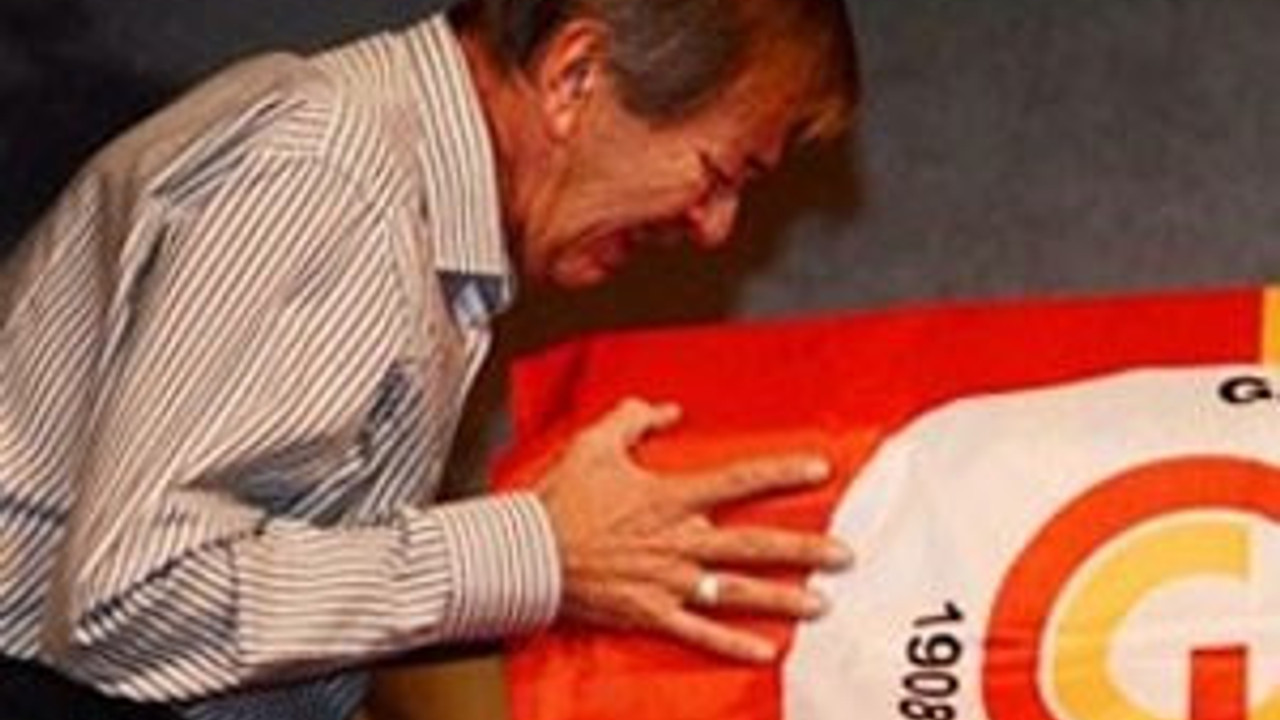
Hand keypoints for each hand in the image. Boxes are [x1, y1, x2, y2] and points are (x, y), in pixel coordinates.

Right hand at [536, 398, 852, 662]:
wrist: (526, 553)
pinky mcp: (651, 613)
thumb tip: (668, 410)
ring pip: (737, 591)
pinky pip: (699, 633)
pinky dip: (733, 644)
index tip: (820, 469)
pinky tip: (766, 652)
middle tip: (845, 554)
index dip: (781, 473)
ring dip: (782, 598)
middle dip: (804, 549)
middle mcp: (678, 541)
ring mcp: (668, 581)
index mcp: (669, 497)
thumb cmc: (558, 500)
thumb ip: (635, 418)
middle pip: (754, 544)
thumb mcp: (595, 443)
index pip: (738, 481)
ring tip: (822, 603)